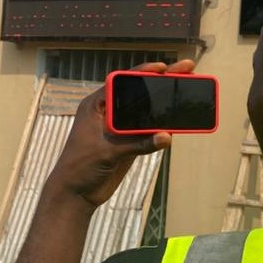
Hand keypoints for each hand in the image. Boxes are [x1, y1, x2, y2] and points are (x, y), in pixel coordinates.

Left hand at [46, 59, 195, 208]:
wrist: (76, 194)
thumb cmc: (80, 168)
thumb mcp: (108, 152)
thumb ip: (138, 144)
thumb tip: (166, 137)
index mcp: (96, 105)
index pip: (122, 82)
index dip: (143, 72)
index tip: (162, 67)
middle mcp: (108, 113)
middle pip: (139, 93)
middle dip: (161, 82)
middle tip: (185, 71)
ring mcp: (119, 128)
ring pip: (146, 111)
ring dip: (165, 104)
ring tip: (186, 92)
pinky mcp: (128, 143)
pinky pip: (149, 131)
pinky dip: (163, 126)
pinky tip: (179, 120)